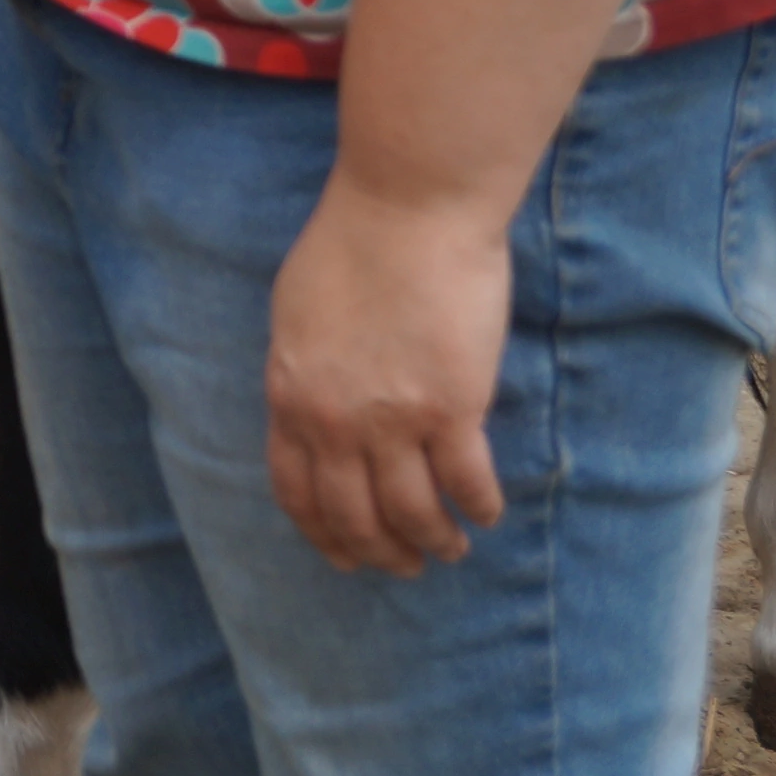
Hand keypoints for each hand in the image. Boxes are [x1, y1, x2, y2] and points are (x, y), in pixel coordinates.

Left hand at [265, 184, 510, 575]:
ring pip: (411, 513)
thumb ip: (303, 372)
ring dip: (432, 541)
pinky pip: (465, 482)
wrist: (406, 208)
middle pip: (353, 515)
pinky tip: (485, 513)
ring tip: (450, 549)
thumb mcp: (296, 316)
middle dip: (380, 553)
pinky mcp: (452, 408)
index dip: (323, 533)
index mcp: (290, 396)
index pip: (297, 491)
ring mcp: (392, 419)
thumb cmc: (350, 245)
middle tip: (404, 567)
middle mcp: (334, 421)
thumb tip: (313, 411)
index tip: (344, 556)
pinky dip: (477, 507)